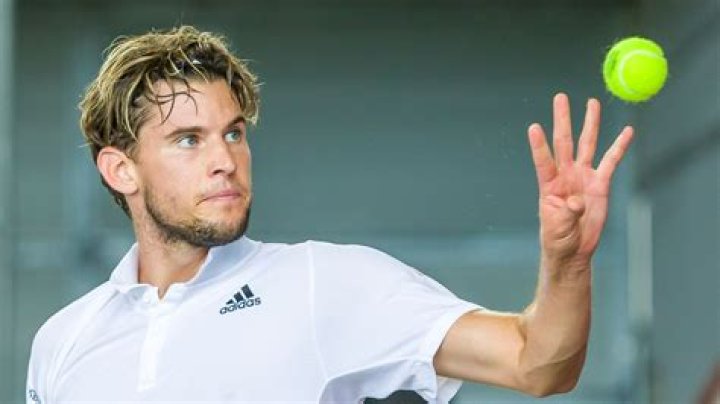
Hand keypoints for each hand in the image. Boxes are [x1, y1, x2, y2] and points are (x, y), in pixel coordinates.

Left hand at [528, 93, 633, 270]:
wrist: (573, 249)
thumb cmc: (558, 238)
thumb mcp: (558, 227)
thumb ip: (567, 213)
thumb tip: (578, 202)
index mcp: (549, 184)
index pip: (543, 160)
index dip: (539, 145)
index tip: (533, 127)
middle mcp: (565, 175)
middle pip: (564, 142)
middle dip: (563, 119)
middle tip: (560, 97)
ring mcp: (583, 176)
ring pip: (587, 144)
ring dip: (590, 123)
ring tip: (591, 102)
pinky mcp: (600, 184)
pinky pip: (611, 161)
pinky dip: (619, 146)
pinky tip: (626, 131)